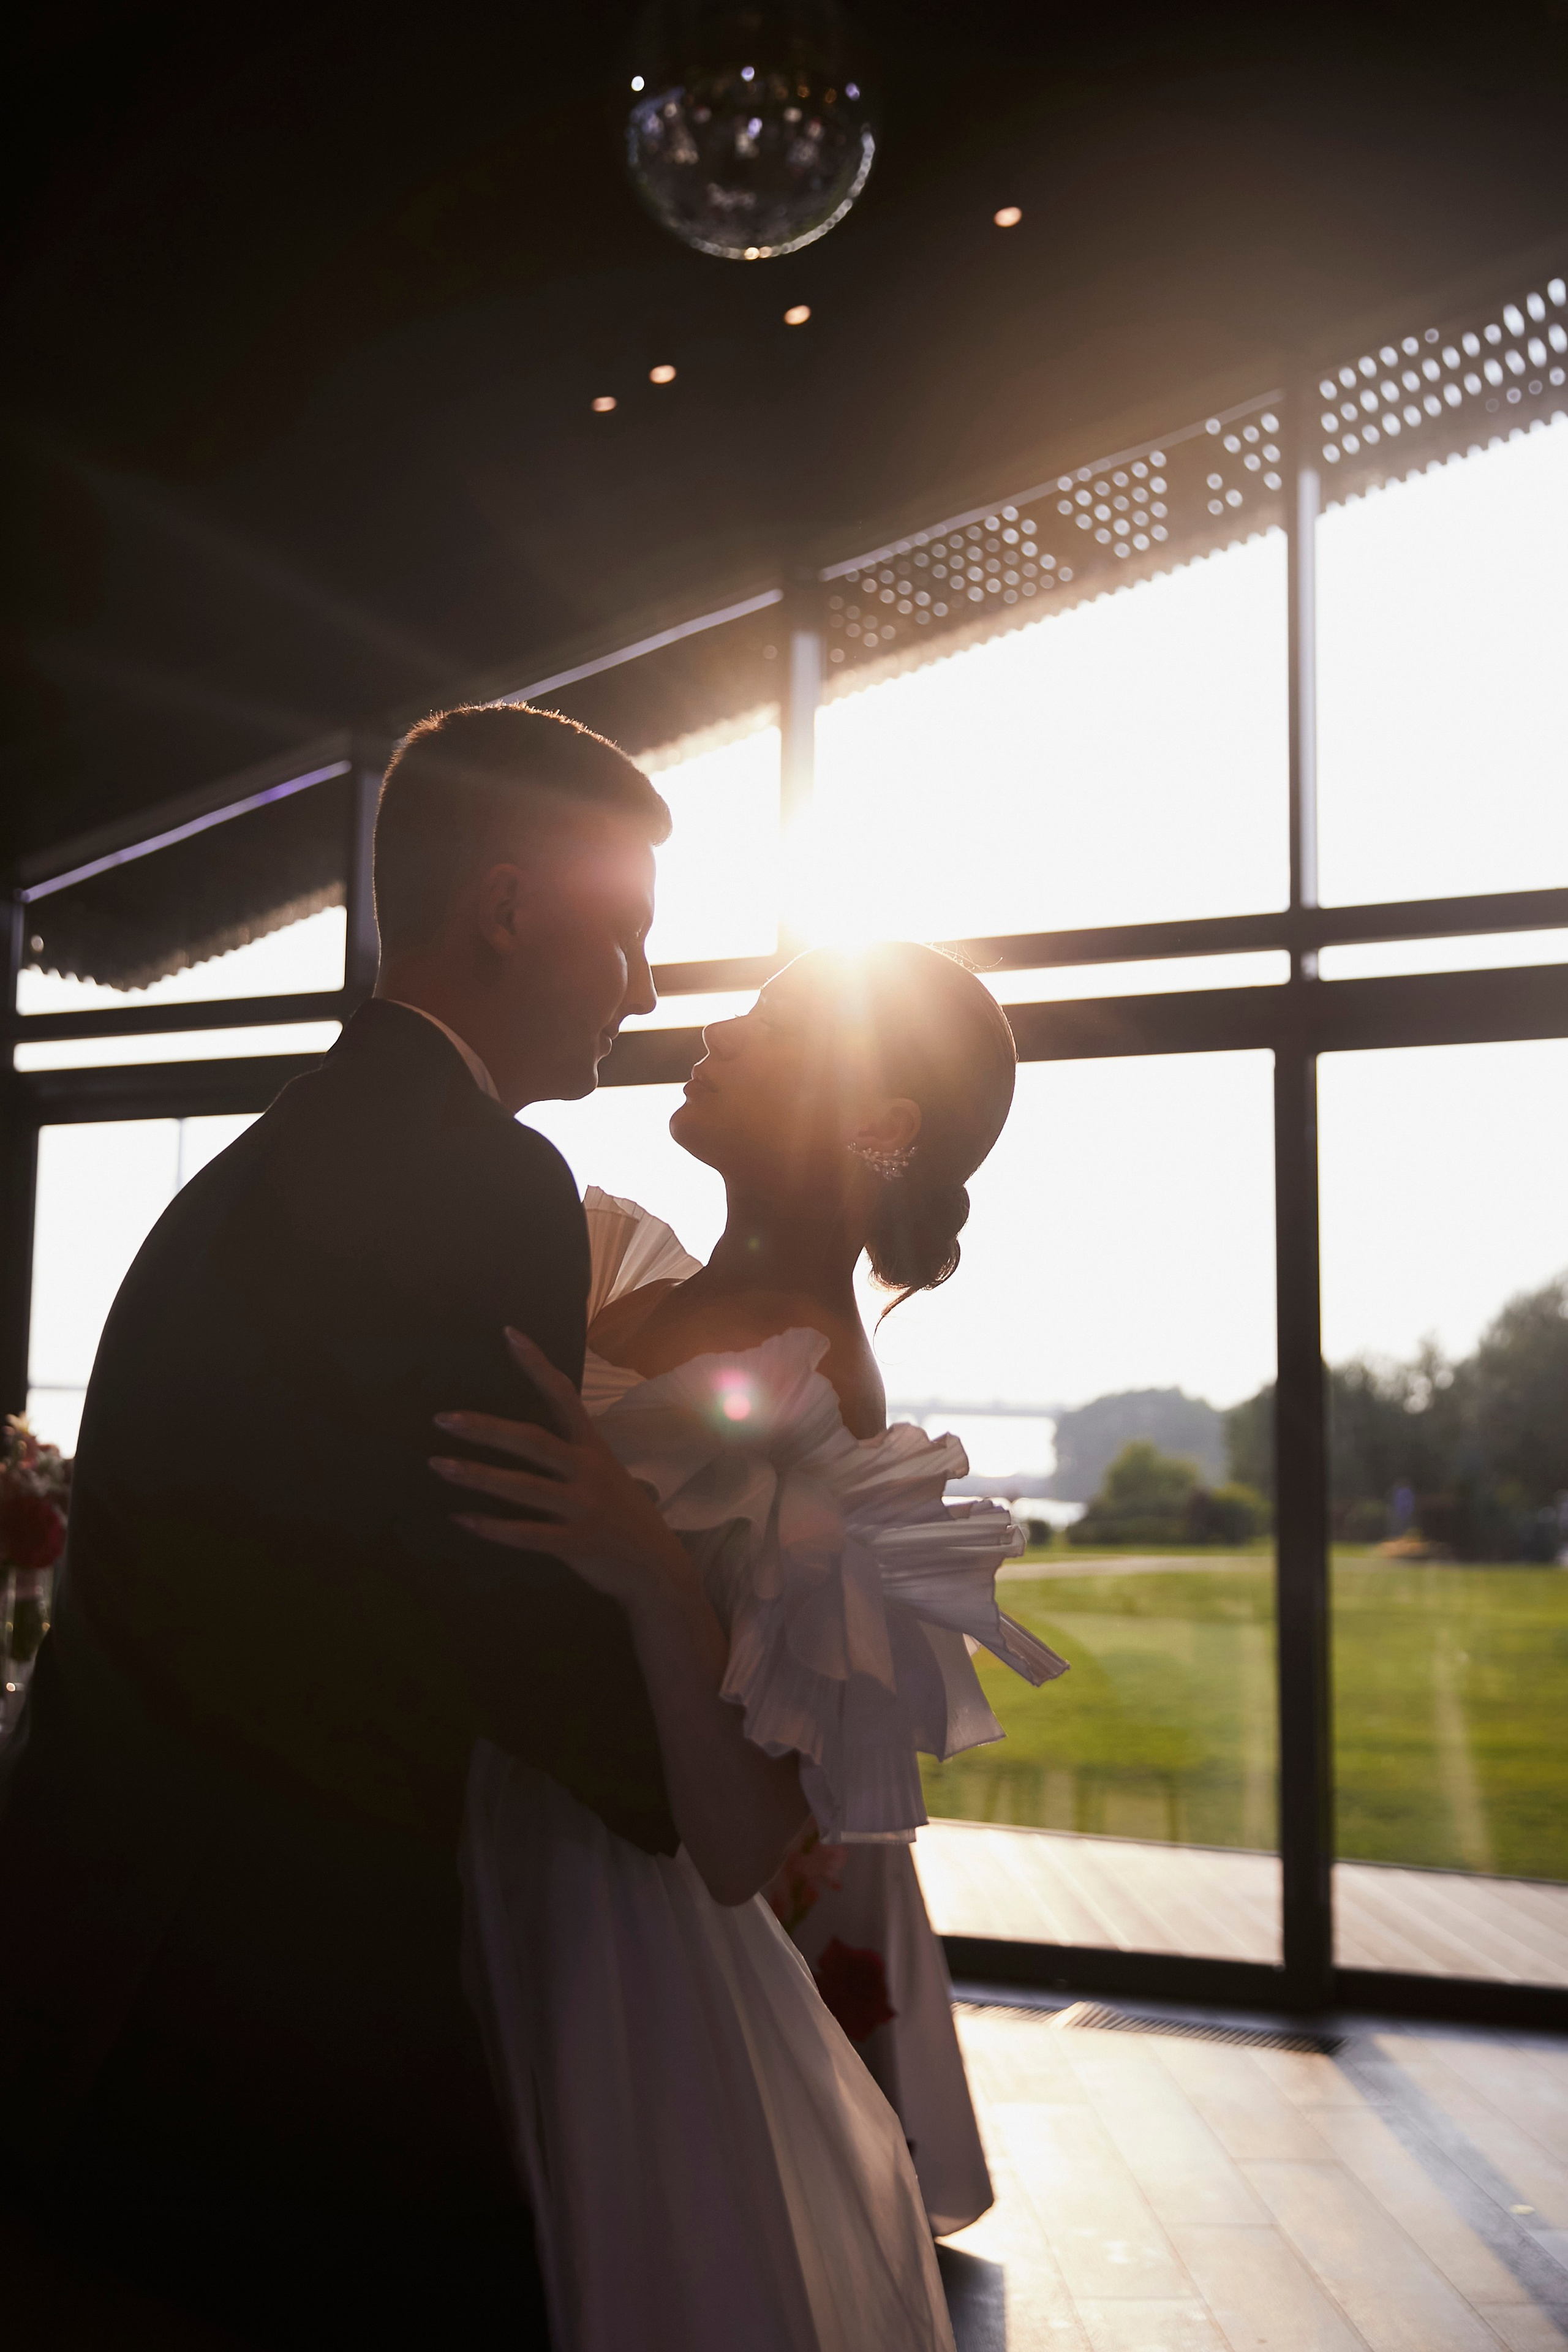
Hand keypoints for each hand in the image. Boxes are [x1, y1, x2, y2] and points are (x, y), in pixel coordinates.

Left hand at [431, 1328, 690, 1608]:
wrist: (657, 1569)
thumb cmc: (625, 1517)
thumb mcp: (608, 1475)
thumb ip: (575, 1455)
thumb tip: (531, 1440)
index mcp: (595, 1448)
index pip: (564, 1396)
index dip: (537, 1365)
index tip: (509, 1334)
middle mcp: (588, 1472)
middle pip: (531, 1441)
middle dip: (485, 1428)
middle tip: (442, 1419)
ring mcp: (582, 1508)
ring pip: (521, 1488)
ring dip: (476, 1475)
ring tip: (438, 1464)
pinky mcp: (575, 1543)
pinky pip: (525, 1534)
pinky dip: (490, 1527)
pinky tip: (460, 1519)